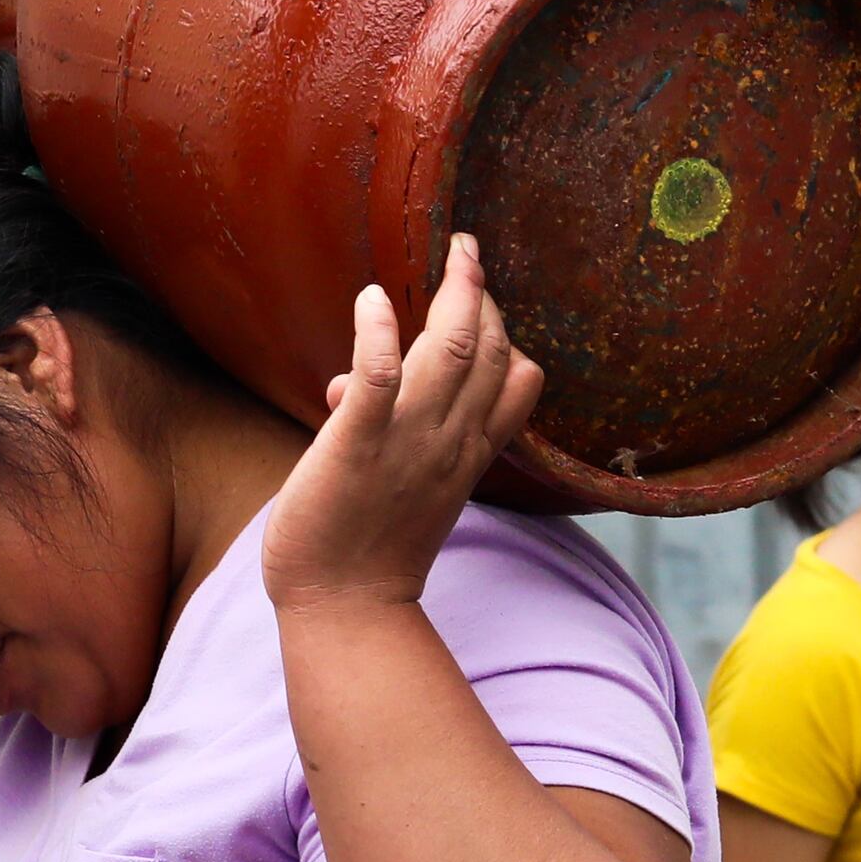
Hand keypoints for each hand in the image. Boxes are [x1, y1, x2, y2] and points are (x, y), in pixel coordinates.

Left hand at [267, 236, 541, 621]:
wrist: (343, 608)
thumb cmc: (363, 545)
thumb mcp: (394, 481)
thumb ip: (386, 427)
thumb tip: (345, 380)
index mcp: (467, 454)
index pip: (517, 380)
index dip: (507, 331)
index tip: (484, 292)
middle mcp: (449, 443)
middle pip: (492, 353)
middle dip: (485, 296)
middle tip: (467, 253)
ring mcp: (406, 444)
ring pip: (452, 355)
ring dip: (457, 297)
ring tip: (453, 255)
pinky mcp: (355, 447)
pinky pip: (379, 380)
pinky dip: (377, 334)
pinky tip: (370, 301)